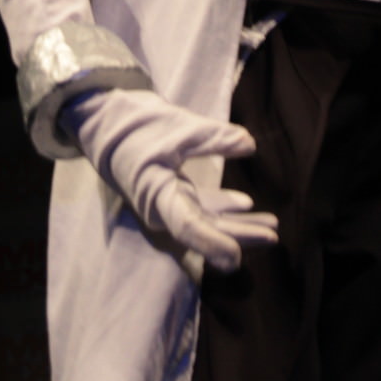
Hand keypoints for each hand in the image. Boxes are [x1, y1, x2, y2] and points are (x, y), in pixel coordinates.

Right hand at [62, 87, 278, 272]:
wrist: (106, 122)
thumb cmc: (138, 126)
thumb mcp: (179, 128)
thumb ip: (214, 138)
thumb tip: (250, 144)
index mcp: (159, 196)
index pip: (188, 228)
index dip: (212, 244)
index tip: (236, 258)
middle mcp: (164, 208)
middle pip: (206, 230)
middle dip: (240, 235)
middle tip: (274, 236)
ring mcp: (169, 203)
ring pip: (207, 222)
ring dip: (238, 225)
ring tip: (271, 226)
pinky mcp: (173, 194)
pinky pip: (202, 209)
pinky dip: (224, 208)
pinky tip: (246, 205)